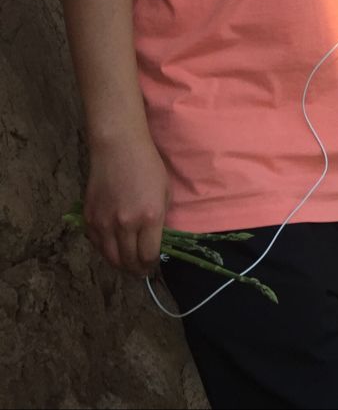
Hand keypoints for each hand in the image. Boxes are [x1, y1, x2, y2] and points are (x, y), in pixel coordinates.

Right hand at [83, 133, 170, 275]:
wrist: (118, 149)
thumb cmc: (148, 166)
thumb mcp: (165, 192)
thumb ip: (161, 219)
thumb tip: (157, 241)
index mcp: (149, 217)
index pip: (148, 255)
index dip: (151, 266)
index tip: (153, 267)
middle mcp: (125, 224)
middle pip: (128, 260)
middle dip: (137, 270)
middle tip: (141, 271)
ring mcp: (104, 222)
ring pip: (110, 257)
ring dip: (120, 264)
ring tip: (128, 265)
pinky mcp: (89, 218)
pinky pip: (96, 244)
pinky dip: (105, 251)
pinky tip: (113, 249)